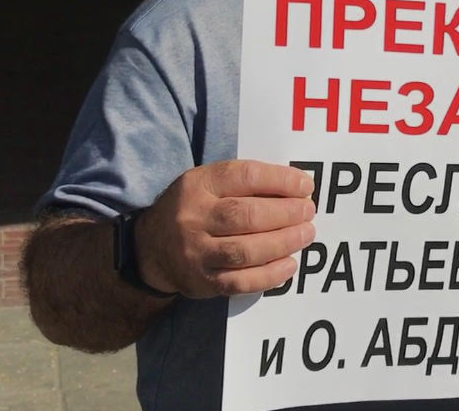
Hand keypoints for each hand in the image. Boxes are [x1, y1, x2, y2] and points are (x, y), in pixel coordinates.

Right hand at [136, 160, 315, 297]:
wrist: (151, 249)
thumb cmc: (193, 209)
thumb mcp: (207, 184)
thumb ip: (243, 183)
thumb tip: (295, 187)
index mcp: (198, 185)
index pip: (244, 176)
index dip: (279, 179)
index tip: (305, 185)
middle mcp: (194, 218)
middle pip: (246, 215)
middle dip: (285, 213)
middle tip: (308, 211)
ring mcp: (197, 252)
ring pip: (245, 250)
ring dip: (283, 243)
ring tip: (305, 234)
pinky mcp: (203, 281)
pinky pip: (241, 282)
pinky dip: (270, 275)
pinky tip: (290, 265)